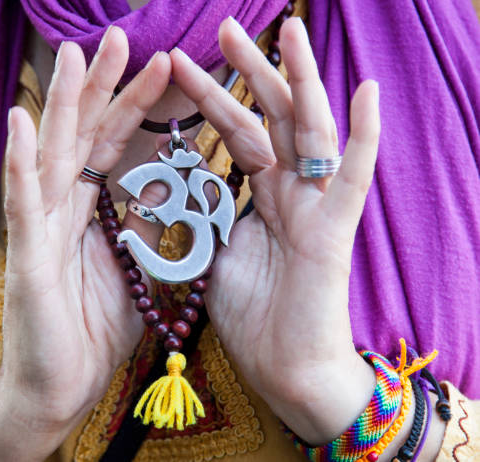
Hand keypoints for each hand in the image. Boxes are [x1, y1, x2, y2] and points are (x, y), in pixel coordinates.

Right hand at [0, 28, 170, 460]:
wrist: (62, 385)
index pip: (118, 148)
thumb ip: (148, 229)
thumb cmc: (96, 329)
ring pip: (53, 156)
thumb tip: (172, 189)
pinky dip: (21, 164)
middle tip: (118, 36)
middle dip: (103, 87)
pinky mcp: (26, 257)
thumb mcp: (136, 270)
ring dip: (62, 106)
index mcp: (93, 212)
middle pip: (86, 137)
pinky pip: (21, 203)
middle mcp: (65, 210)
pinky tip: (19, 122)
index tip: (168, 68)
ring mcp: (41, 229)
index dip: (140, 107)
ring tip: (68, 55)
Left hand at [171, 17, 379, 444]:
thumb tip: (187, 190)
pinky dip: (361, 138)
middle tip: (224, 26)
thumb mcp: (216, 255)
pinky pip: (351, 179)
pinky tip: (365, 93)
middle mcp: (290, 192)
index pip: (235, 133)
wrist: (286, 368)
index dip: (209, 98)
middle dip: (247, 72)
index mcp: (261, 197)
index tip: (180, 65)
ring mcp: (315, 207)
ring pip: (308, 132)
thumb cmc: (254, 315)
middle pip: (269, 118)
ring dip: (299, 81)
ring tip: (289, 31)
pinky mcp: (334, 232)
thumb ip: (209, 217)